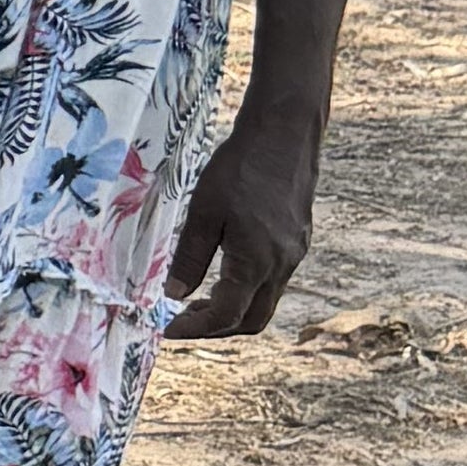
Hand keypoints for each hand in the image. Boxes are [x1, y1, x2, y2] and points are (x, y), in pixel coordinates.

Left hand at [167, 113, 318, 340]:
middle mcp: (282, 265)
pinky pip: (273, 281)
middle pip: (253, 320)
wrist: (284, 136)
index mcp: (257, 263)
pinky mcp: (298, 241)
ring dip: (232, 310)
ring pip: (265, 302)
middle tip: (183, 320)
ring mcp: (294, 254)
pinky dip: (247, 290)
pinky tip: (224, 272)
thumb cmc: (240, 169)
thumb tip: (173, 295)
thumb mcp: (204, 212)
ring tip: (197, 300)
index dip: (195, 329)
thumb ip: (190, 258)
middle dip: (216, 329)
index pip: (226, 316)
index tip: (168, 330)